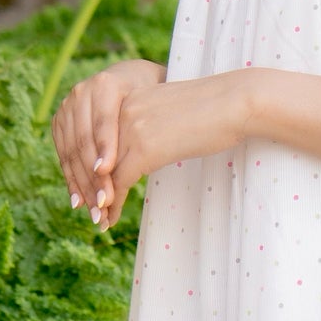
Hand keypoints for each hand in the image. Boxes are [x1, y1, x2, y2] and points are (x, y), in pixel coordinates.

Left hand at [51, 61, 252, 228]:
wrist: (233, 103)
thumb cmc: (212, 110)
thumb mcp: (167, 113)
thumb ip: (148, 126)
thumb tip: (145, 147)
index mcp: (124, 100)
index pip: (96, 140)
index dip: (89, 168)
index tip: (89, 189)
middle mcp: (120, 112)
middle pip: (93, 158)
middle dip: (89, 187)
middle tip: (87, 210)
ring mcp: (130, 130)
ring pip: (102, 174)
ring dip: (99, 202)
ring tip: (99, 220)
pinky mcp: (143, 149)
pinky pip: (119, 184)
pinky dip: (113, 204)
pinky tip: (111, 219)